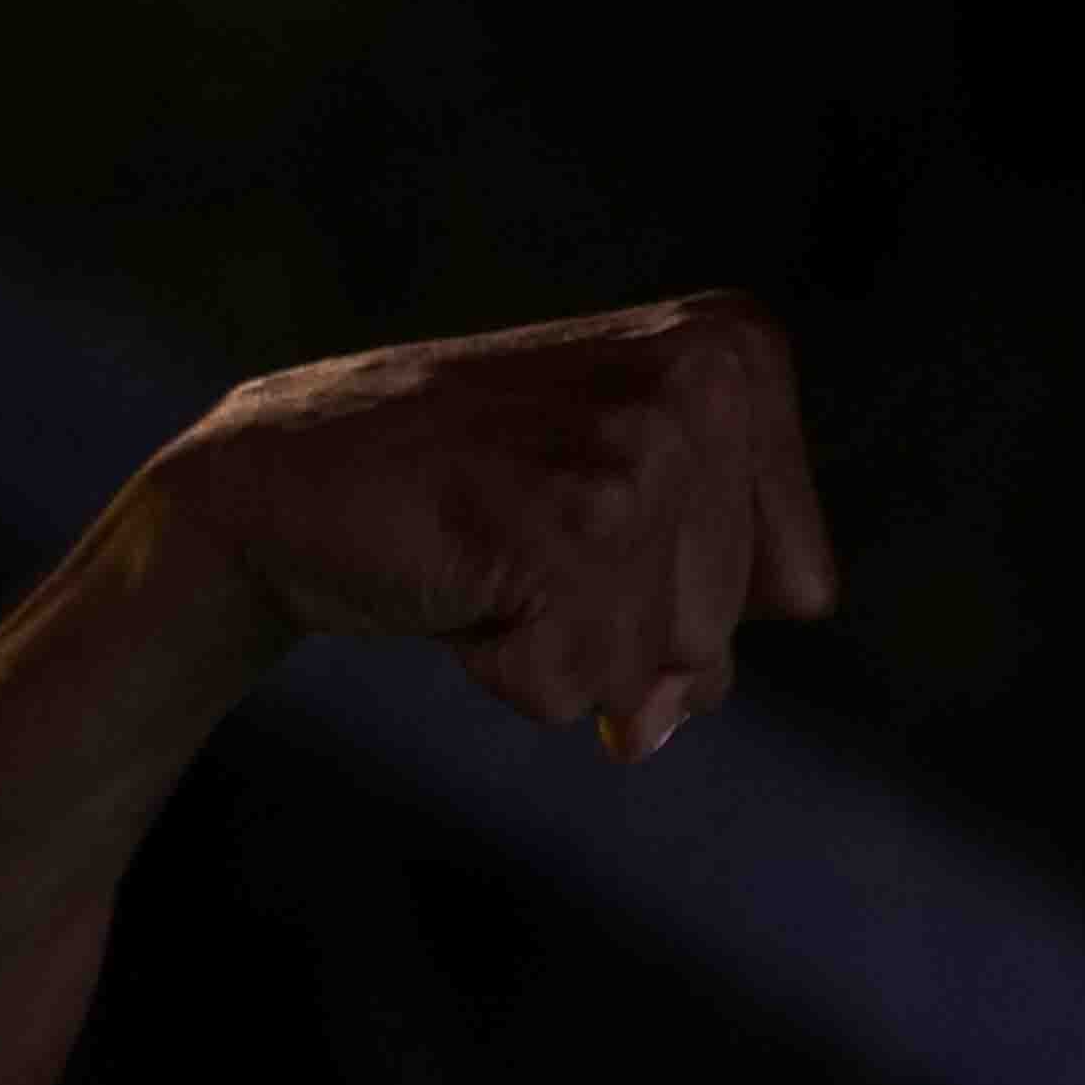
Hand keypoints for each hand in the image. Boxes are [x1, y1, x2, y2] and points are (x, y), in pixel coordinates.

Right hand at [149, 295, 839, 762]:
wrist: (285, 476)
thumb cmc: (470, 493)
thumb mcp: (629, 505)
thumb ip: (702, 607)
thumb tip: (653, 728)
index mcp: (738, 355)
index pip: (800, 587)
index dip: (685, 597)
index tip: (593, 519)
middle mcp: (702, 384)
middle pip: (725, 637)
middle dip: (620, 630)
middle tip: (525, 539)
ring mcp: (633, 452)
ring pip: (657, 671)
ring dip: (562, 651)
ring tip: (493, 556)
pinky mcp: (560, 527)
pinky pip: (577, 688)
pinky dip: (507, 670)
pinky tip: (459, 582)